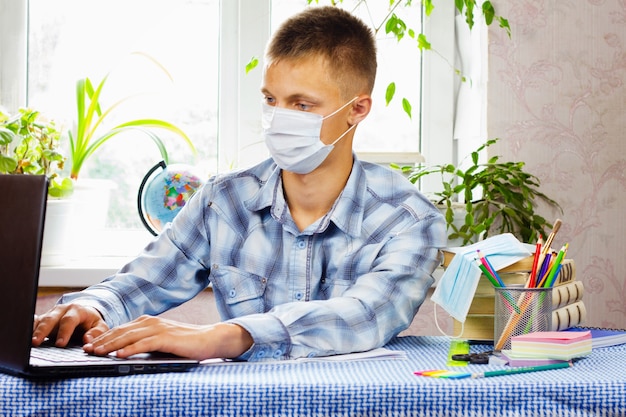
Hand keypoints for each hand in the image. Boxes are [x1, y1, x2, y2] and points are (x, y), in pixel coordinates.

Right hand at [32, 303, 108, 346]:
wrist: (84, 313)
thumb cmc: (91, 322)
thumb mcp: (100, 326)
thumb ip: (97, 333)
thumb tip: (88, 341)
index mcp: (77, 310)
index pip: (69, 320)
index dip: (64, 332)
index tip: (60, 344)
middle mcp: (62, 310)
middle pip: (50, 319)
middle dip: (43, 330)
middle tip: (36, 343)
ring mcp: (51, 314)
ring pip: (40, 321)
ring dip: (33, 331)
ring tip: (26, 343)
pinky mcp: (43, 319)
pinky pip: (33, 323)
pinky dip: (27, 330)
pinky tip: (21, 338)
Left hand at [83, 315, 253, 360]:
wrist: (210, 339)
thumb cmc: (186, 344)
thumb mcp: (161, 342)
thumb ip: (144, 343)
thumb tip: (123, 353)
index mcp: (148, 322)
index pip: (120, 329)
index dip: (103, 337)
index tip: (88, 346)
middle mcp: (151, 322)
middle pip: (121, 331)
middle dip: (102, 341)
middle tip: (85, 349)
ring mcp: (159, 329)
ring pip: (129, 336)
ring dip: (111, 344)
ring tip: (96, 352)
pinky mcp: (167, 338)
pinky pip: (145, 343)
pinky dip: (130, 348)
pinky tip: (119, 354)